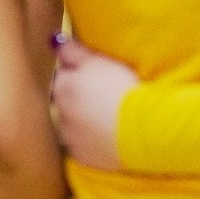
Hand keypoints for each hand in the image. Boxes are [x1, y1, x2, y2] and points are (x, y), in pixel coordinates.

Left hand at [51, 38, 135, 170]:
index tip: (96, 78)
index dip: (78, 75)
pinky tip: (106, 135)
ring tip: (105, 117)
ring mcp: (70, 137)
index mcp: (63, 87)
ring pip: (71, 124)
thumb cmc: (122, 87)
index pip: (62, 76)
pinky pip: (81, 145)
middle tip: (102, 97)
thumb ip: (74, 51)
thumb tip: (56, 42)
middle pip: (64, 101)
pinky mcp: (81, 156)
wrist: (143, 128)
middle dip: (76, 98)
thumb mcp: (99, 60)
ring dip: (81, 120)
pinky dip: (89, 140)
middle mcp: (60, 112)